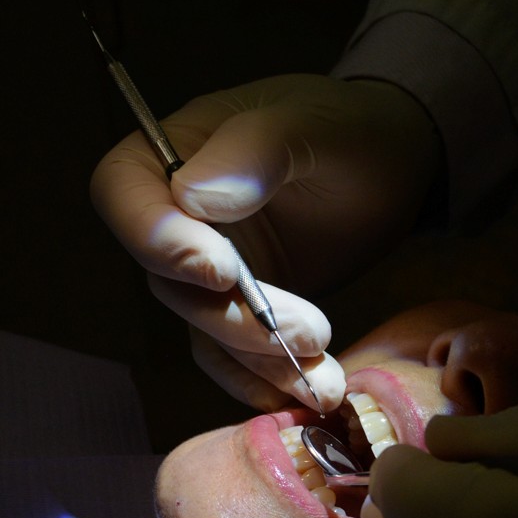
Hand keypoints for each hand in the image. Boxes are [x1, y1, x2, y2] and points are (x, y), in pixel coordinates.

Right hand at [91, 74, 439, 409]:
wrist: (393, 167)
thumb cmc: (349, 129)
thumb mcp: (312, 123)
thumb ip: (255, 150)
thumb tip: (194, 198)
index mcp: (176, 152)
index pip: (124, 196)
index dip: (159, 242)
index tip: (222, 271)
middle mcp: (179, 219)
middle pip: (170, 284)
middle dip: (237, 320)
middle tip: (311, 333)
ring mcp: (210, 273)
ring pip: (207, 331)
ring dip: (262, 364)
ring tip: (326, 381)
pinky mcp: (243, 313)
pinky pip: (234, 357)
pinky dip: (265, 381)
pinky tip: (306, 394)